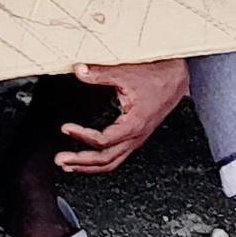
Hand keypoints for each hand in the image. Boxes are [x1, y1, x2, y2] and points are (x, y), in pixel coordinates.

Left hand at [58, 60, 188, 173]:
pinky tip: (85, 160)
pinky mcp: (134, 136)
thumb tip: (79, 69)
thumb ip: (100, 73)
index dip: (82, 135)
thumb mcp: (125, 73)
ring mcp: (136, 138)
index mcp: (134, 124)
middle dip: (81, 161)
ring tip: (68, 165)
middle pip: (106, 159)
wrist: (175, 78)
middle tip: (60, 160)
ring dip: (89, 166)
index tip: (66, 128)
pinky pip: (116, 155)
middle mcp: (136, 136)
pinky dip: (99, 161)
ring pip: (112, 162)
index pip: (104, 140)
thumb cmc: (155, 76)